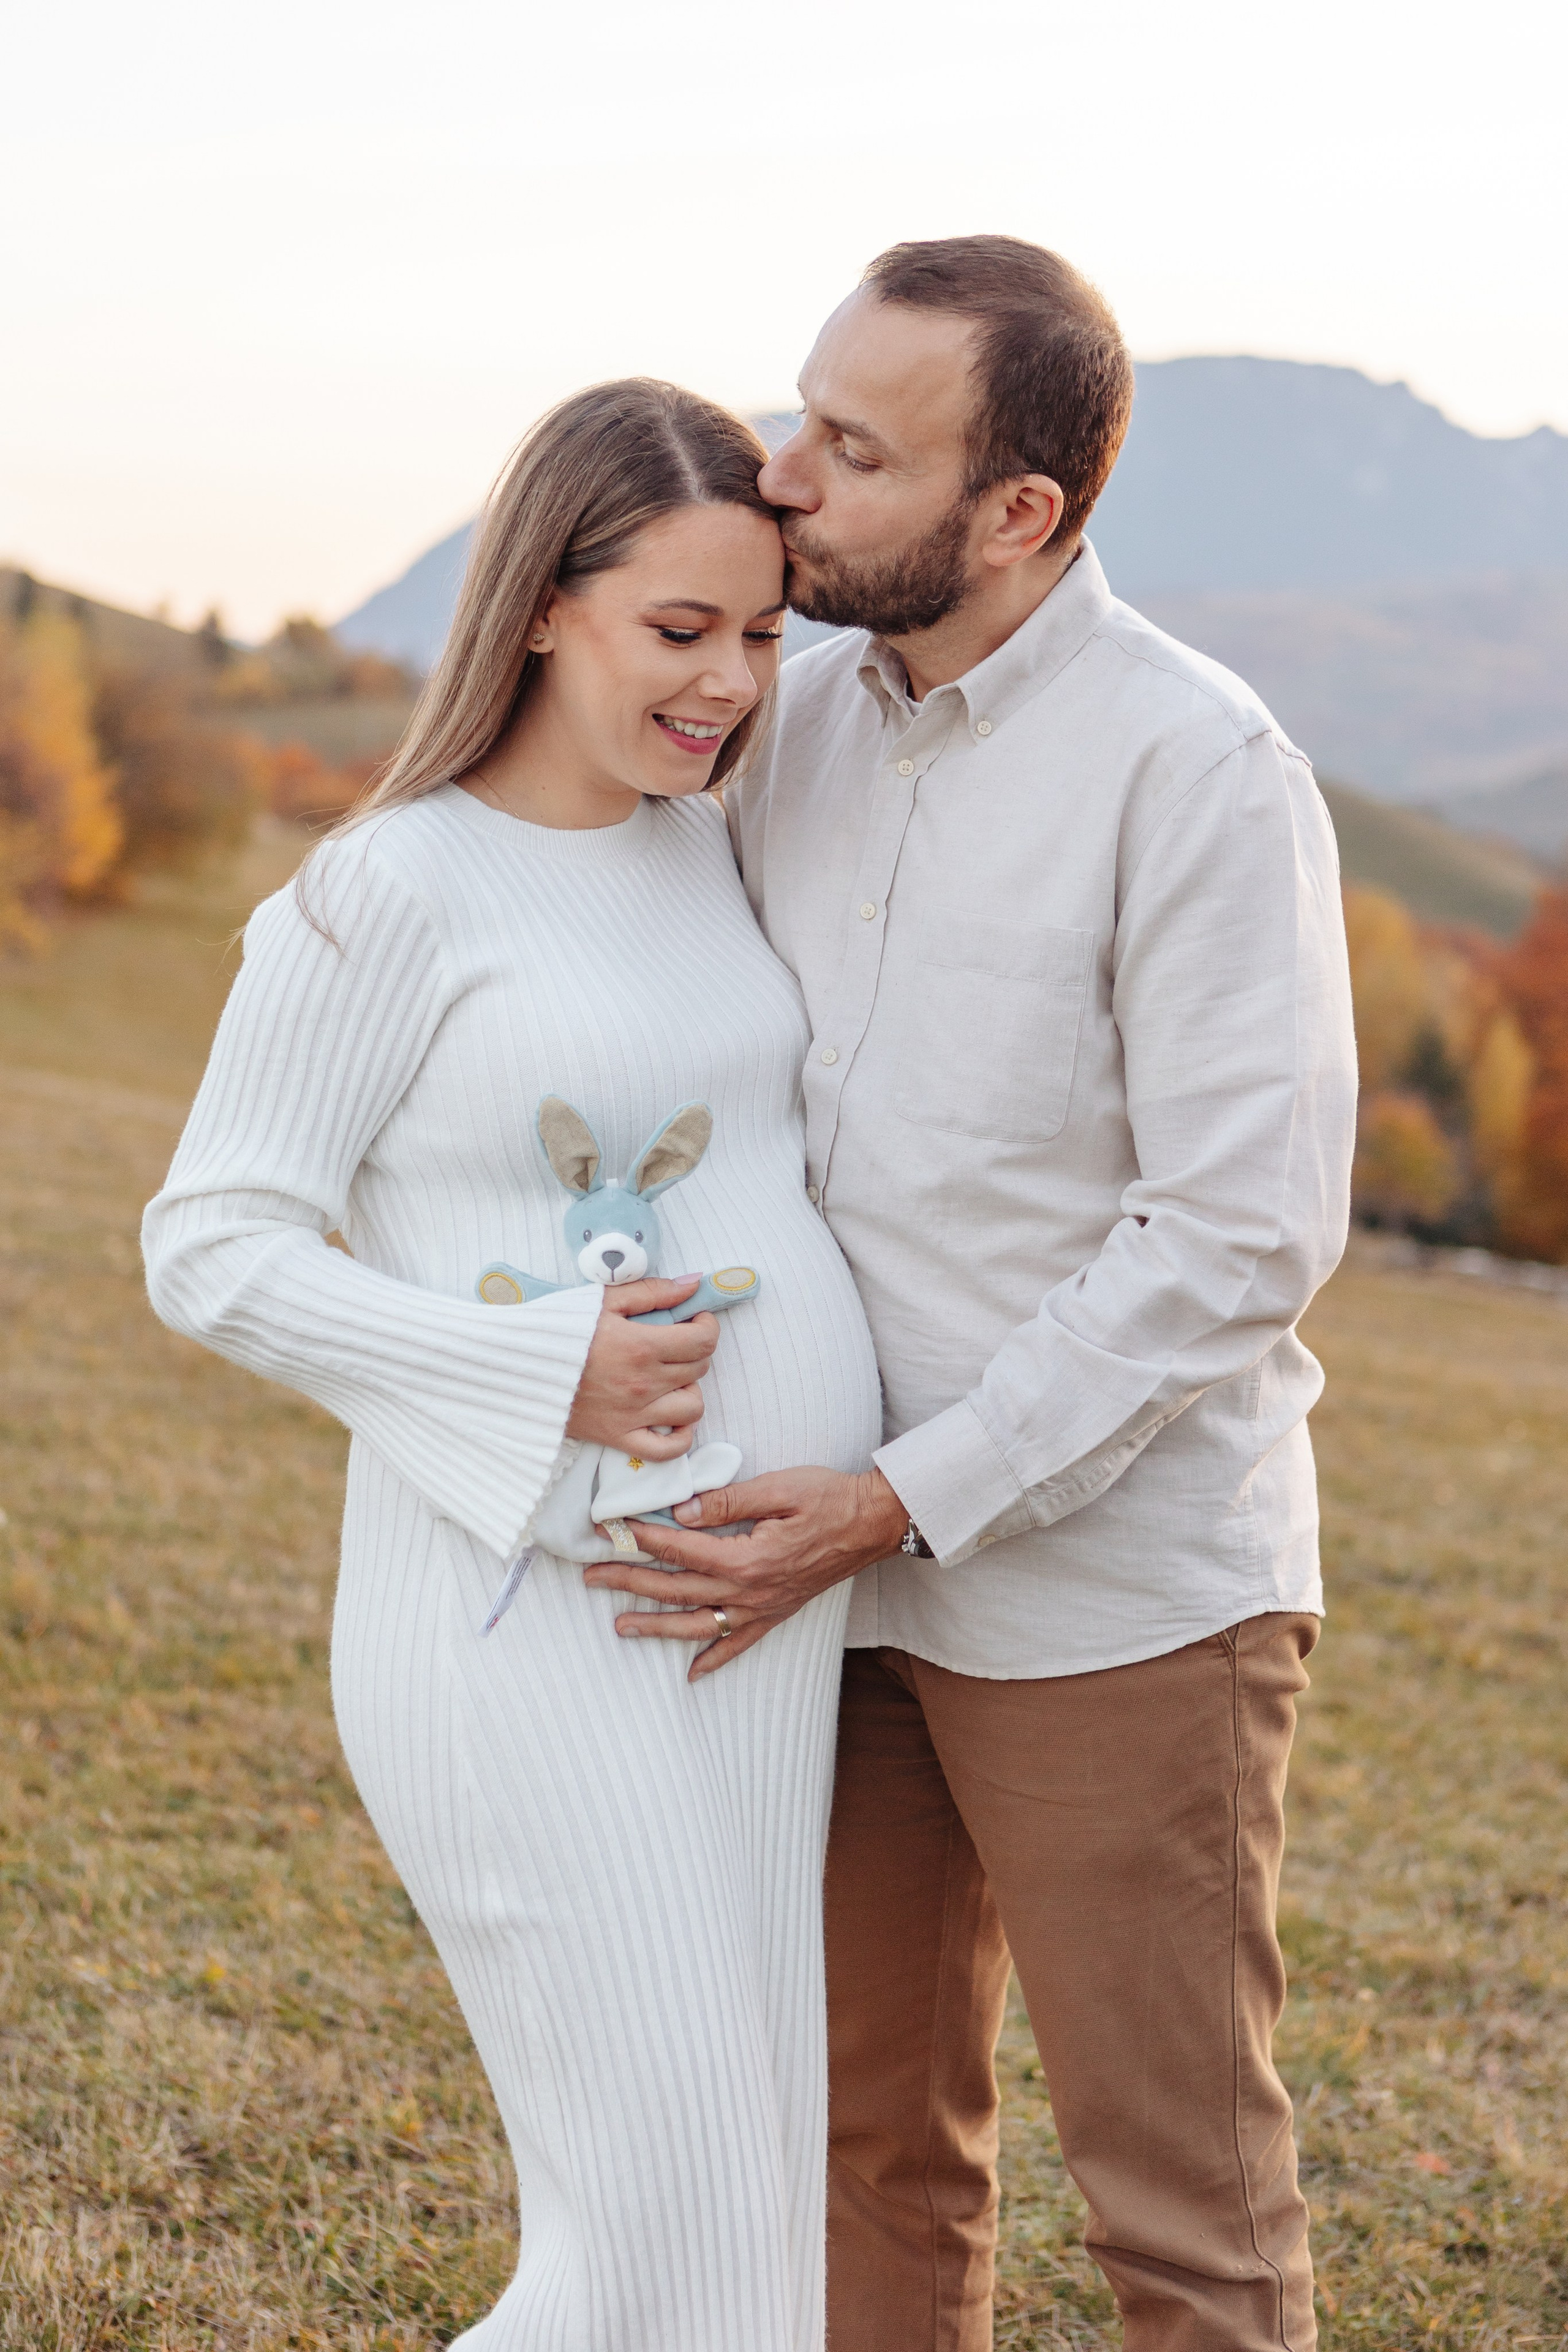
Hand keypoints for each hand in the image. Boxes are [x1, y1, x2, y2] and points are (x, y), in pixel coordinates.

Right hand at [566, 1277, 719, 1460]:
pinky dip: (679, 1435)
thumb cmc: (556, 1331)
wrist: (513, 1368)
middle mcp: (643, 1383)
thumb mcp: (603, 1300)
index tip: (694, 1321)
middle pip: (699, 1369)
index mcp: (641, 1346)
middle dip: (694, 1351)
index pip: (704, 1341)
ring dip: (688, 1389)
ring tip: (669, 1377)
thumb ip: (652, 1292)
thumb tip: (693, 1284)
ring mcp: (633, 1415)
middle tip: (674, 1342)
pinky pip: (668, 1450)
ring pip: (693, 1408)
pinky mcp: (618, 1437)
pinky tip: (669, 1416)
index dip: (707, 1327)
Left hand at [583, 1466, 909, 1679]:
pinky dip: (714, 1659)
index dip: (642, 1537)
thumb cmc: (829, 1497)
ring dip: (656, 1626)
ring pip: (698, 1624)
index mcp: (748, 1557)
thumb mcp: (778, 1487)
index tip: (611, 1528)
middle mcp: (751, 1591)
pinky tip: (691, 1672)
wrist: (873, 1523)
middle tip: (593, 1575)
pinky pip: (739, 1644)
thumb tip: (682, 1511)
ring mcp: (763, 1607)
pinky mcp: (776, 1613)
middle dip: (630, 1582)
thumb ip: (727, 1501)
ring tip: (620, 1626)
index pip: (680, 1548)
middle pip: (678, 1589)